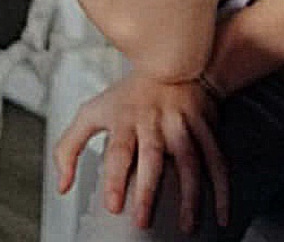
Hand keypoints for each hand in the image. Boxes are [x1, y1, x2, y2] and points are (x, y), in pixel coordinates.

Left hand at [54, 72, 227, 232]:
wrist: (171, 58)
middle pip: (153, 155)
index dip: (115, 178)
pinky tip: (221, 211)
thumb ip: (69, 147)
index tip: (114, 205)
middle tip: (143, 220)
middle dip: (149, 189)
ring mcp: (182, 121)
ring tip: (186, 224)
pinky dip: (221, 186)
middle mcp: (155, 120)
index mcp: (126, 118)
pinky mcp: (204, 124)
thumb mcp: (92, 111)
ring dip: (190, 194)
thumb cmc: (128, 95)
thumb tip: (62, 186)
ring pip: (190, 158)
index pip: (119, 150)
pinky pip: (216, 157)